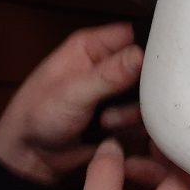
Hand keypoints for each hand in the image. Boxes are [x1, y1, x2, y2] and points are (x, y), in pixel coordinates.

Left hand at [0, 22, 143, 183]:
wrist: (32, 154)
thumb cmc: (37, 114)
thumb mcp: (73, 93)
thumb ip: (108, 75)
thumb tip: (141, 54)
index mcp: (90, 46)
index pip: (132, 34)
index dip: (148, 47)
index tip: (158, 67)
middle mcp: (105, 64)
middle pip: (145, 66)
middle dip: (142, 87)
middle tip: (126, 100)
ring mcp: (114, 90)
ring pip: (146, 94)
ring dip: (132, 111)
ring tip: (106, 120)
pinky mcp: (119, 114)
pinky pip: (141, 115)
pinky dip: (130, 125)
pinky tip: (109, 131)